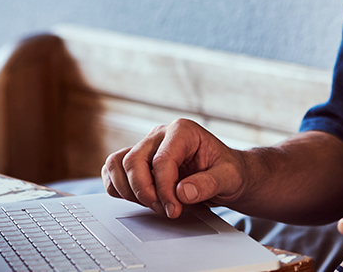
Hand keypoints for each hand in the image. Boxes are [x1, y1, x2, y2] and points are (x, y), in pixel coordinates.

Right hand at [102, 118, 246, 218]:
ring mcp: (146, 146)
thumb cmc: (227, 171)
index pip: (161, 161)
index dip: (164, 190)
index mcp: (183, 131)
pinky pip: (112, 171)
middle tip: (164, 210)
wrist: (224, 174)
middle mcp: (160, 135)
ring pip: (116, 164)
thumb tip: (182, 193)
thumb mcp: (229, 177)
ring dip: (129, 191)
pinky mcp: (137, 160)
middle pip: (133, 161)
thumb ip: (210, 184)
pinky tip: (139, 200)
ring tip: (154, 205)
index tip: (174, 210)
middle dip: (144, 192)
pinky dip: (118, 188)